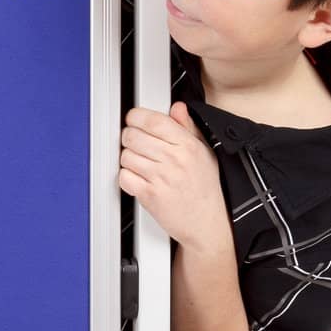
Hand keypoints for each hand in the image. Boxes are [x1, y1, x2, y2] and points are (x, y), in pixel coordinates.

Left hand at [118, 101, 233, 254]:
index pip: (152, 120)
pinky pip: (124, 177)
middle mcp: (174, 159)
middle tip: (135, 142)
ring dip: (128, 158)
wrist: (206, 223)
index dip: (136, 117)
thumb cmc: (206, 189)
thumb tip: (177, 108)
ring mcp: (161, 177)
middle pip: (133, 135)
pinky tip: (138, 178)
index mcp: (187, 145)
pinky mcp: (150, 195)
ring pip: (126, 155)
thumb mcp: (204, 152)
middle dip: (130, 137)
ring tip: (140, 163)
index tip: (134, 119)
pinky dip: (127, 177)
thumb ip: (188, 127)